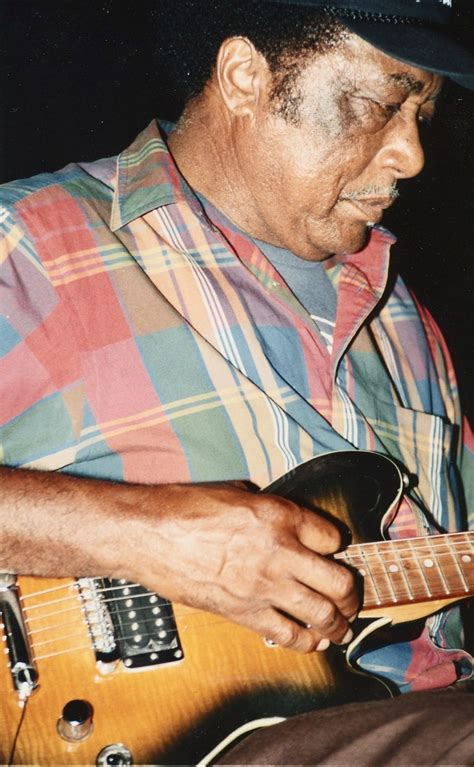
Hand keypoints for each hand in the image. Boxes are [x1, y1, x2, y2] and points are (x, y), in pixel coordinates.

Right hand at [120, 482, 358, 652]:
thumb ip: (268, 509)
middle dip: (351, 595)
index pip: (333, 537)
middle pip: (339, 582)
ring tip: (340, 626)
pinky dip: (307, 642)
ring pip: (322, 614)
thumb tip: (285, 522)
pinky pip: (288, 635)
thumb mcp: (236, 492)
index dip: (339, 546)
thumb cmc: (184, 508)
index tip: (335, 552)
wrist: (148, 534)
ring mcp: (264, 586)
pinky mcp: (244, 612)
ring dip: (338, 624)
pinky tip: (312, 641)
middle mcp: (280, 551)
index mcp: (279, 515)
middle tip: (350, 598)